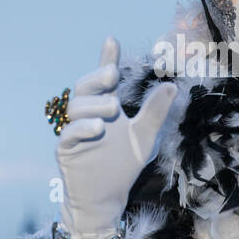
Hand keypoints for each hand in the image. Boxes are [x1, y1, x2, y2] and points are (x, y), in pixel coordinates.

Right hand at [56, 36, 176, 236]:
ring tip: (113, 108)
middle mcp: (87, 116)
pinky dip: (82, 129)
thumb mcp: (145, 137)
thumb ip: (155, 113)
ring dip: (93, 104)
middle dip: (97, 78)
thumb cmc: (123, 166)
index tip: (111, 40)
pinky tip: (98, 129)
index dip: (105, 59)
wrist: (107, 198)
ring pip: (75, 108)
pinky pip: (68, 134)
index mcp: (104, 108)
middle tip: (113, 74)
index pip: (104, 80)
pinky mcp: (65, 151)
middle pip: (84, 87)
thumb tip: (172, 87)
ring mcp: (73, 132)